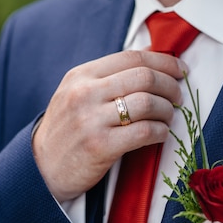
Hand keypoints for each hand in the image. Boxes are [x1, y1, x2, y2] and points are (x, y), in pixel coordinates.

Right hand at [33, 50, 186, 202]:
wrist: (41, 168)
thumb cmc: (66, 130)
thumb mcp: (77, 93)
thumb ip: (109, 75)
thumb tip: (149, 54)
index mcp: (81, 75)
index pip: (132, 57)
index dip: (163, 62)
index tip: (180, 70)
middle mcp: (85, 93)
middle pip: (144, 77)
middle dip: (170, 85)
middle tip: (178, 96)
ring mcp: (91, 120)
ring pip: (147, 103)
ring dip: (167, 110)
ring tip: (169, 117)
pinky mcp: (100, 147)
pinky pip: (144, 132)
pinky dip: (160, 132)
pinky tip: (160, 134)